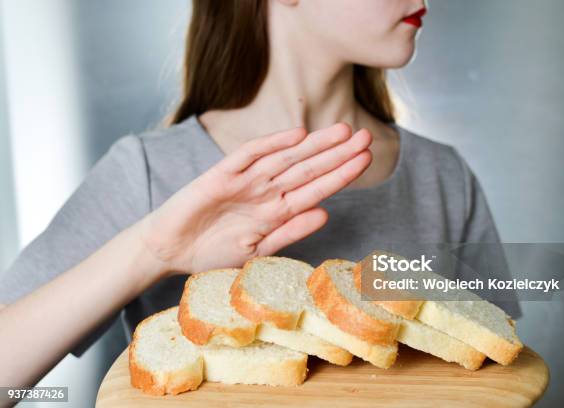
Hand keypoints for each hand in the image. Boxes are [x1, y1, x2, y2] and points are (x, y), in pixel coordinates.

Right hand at [137, 123, 371, 275]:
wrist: (170, 250)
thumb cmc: (213, 252)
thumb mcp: (257, 251)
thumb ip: (290, 232)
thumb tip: (326, 214)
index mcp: (277, 211)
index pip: (317, 189)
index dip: (342, 174)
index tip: (367, 160)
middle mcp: (266, 192)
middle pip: (308, 168)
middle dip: (337, 153)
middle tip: (366, 137)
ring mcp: (245, 181)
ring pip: (286, 158)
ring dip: (314, 145)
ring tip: (343, 131)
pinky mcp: (221, 175)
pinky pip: (248, 156)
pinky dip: (271, 145)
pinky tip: (296, 135)